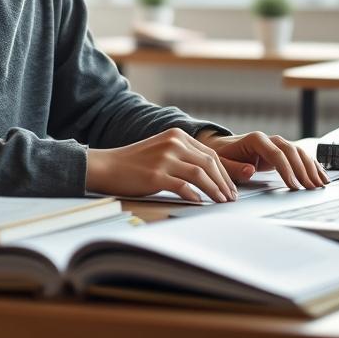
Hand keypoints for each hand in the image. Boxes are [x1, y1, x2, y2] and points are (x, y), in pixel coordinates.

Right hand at [85, 128, 238, 203]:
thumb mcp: (162, 149)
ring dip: (215, 190)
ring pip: (200, 175)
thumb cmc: (134, 163)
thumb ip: (183, 155)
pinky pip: (183, 186)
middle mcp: (173, 143)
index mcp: (177, 135)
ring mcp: (165, 158)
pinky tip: (200, 202)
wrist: (107, 166)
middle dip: (224, 182)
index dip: (224, 172)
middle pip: (210, 163)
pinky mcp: (156, 175)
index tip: (230, 186)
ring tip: (221, 201)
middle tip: (231, 196)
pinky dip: (195, 196)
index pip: (210, 154)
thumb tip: (208, 173)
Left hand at [196, 129, 328, 190]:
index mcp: (256, 139)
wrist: (223, 147)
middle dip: (303, 170)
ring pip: (299, 152)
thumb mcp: (223, 163)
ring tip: (320, 184)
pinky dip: (311, 166)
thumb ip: (235, 168)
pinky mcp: (282, 151)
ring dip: (311, 168)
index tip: (293, 185)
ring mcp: (277, 144)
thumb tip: (251, 170)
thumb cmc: (223, 156)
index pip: (276, 153)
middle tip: (311, 187)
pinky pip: (300, 157)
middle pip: (291, 151)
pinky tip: (320, 176)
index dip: (286, 169)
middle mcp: (269, 139)